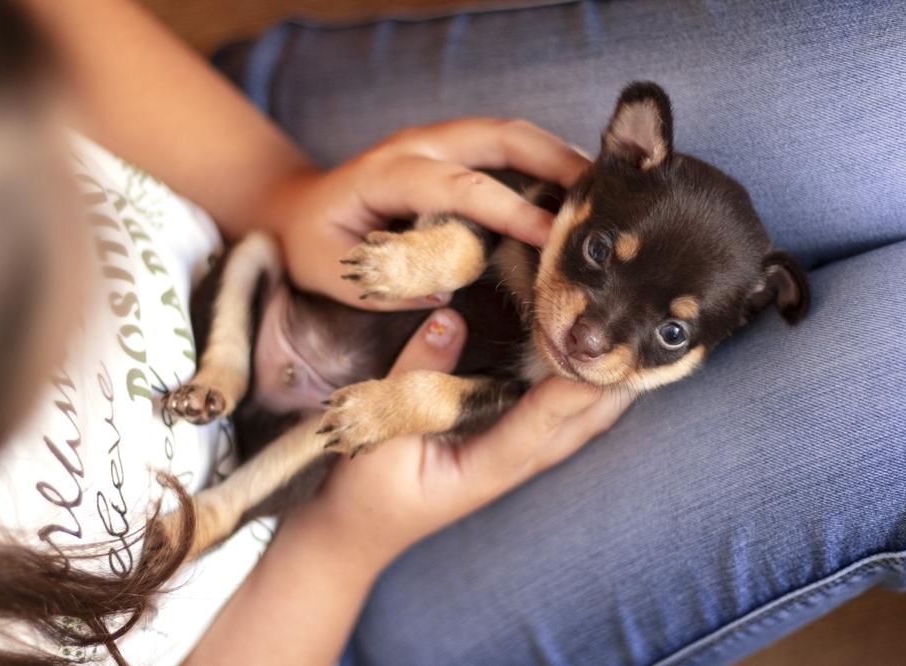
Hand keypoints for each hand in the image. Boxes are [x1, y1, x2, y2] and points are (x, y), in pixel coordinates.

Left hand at [259, 118, 589, 309]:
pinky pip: (506, 147)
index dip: (511, 210)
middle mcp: (419, 144)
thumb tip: (447, 292)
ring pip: (511, 134)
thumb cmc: (313, 246)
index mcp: (388, 174)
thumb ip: (385, 284)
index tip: (553, 238)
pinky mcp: (452, 150)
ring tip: (605, 192)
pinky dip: (545, 162)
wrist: (297, 210)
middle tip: (607, 197)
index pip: (462, 185)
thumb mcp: (333, 273)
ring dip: (559, 156)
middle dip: (557, 161)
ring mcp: (438, 140)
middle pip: (502, 137)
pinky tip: (575, 192)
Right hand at [303, 307, 635, 569]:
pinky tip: (599, 363)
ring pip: (581, 425)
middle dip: (613, 382)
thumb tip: (448, 319)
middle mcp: (512, 466)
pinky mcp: (509, 451)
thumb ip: (412, 378)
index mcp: (484, 467)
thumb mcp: (376, 435)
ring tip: (637, 339)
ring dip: (610, 388)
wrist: (352, 538)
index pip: (543, 420)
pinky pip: (563, 421)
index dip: (576, 383)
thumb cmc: (362, 491)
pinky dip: (586, 392)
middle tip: (640, 330)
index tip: (605, 345)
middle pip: (582, 424)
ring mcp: (515, 462)